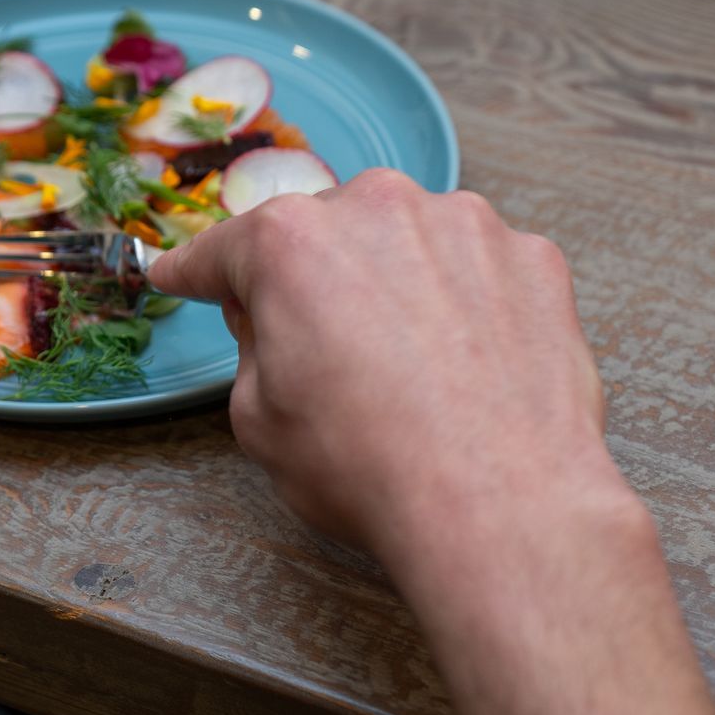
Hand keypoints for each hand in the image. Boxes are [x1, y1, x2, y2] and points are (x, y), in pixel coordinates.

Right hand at [148, 168, 621, 572]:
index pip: (223, 251)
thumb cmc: (371, 468)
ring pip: (408, 242)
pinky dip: (469, 304)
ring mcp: (465, 226)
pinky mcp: (532, 258)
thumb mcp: (257, 420)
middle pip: (324, 235)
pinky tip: (468, 366)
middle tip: (324, 357)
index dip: (195, 272)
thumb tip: (276, 326)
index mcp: (289, 244)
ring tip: (410, 369)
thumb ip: (254, 348)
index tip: (181, 275)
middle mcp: (377, 209)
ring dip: (397, 286)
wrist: (498, 506)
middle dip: (315, 283)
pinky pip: (480, 267)